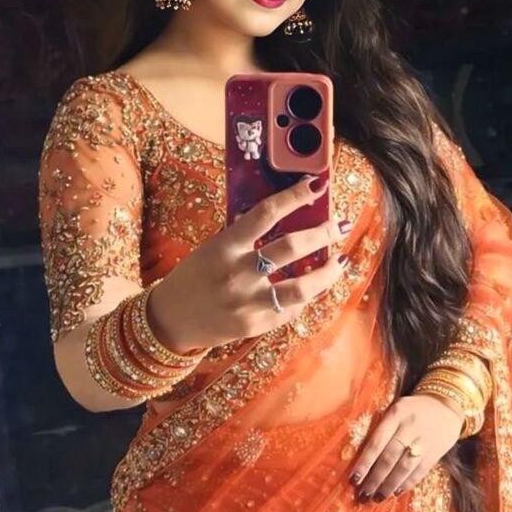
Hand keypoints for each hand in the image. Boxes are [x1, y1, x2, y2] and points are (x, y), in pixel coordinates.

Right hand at [148, 175, 351, 352]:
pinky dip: (306, 296)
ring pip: (301, 287)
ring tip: (341, 260)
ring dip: (328, 272)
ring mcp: (247, 302)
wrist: (170, 320)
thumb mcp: (213, 248)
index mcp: (225, 246)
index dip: (294, 196)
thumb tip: (286, 216)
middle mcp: (238, 273)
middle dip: (323, 233)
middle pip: (291, 247)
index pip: (266, 213)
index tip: (316, 184)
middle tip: (339, 224)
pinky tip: (315, 287)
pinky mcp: (255, 326)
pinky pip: (290, 309)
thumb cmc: (195, 276)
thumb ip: (244, 236)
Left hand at [348, 393, 464, 501]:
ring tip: (377, 497)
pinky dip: (407, 484)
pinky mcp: (435, 452)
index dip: (364, 463)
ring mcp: (424, 440)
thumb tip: (361, 456)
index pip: (377, 442)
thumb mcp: (395, 409)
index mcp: (395, 414)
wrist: (445, 405)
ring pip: (404, 467)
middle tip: (363, 494)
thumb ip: (381, 427)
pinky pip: (419, 471)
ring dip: (389, 485)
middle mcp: (410, 427)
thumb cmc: (411, 409)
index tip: (353, 479)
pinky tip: (395, 492)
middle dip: (375, 478)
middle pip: (389, 457)